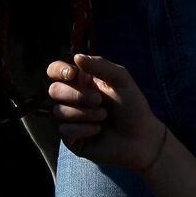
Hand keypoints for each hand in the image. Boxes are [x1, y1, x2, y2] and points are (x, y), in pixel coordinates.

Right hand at [47, 54, 167, 170]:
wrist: (141, 138)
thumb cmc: (133, 106)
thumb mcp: (120, 79)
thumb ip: (100, 65)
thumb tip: (77, 57)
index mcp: (81, 81)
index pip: (55, 70)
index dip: (58, 70)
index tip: (73, 74)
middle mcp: (72, 99)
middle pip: (53, 90)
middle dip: (75, 94)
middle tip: (98, 100)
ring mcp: (70, 119)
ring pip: (58, 111)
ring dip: (83, 113)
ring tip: (103, 116)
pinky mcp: (71, 139)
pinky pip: (63, 130)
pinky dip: (82, 129)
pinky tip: (97, 130)